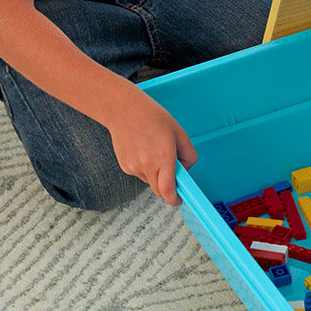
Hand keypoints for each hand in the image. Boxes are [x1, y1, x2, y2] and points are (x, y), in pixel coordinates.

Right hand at [105, 86, 197, 206]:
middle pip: (160, 190)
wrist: (123, 110)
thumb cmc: (153, 118)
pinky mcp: (125, 166)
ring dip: (156, 174)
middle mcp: (147, 165)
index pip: (168, 190)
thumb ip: (188, 154)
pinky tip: (143, 149)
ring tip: (154, 150)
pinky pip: (140, 174)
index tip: (179, 200)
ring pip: (150, 181)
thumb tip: (185, 170)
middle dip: (168, 186)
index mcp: (163, 156)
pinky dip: (146, 168)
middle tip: (171, 169)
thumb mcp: (179, 132)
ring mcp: (134, 167)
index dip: (175, 199)